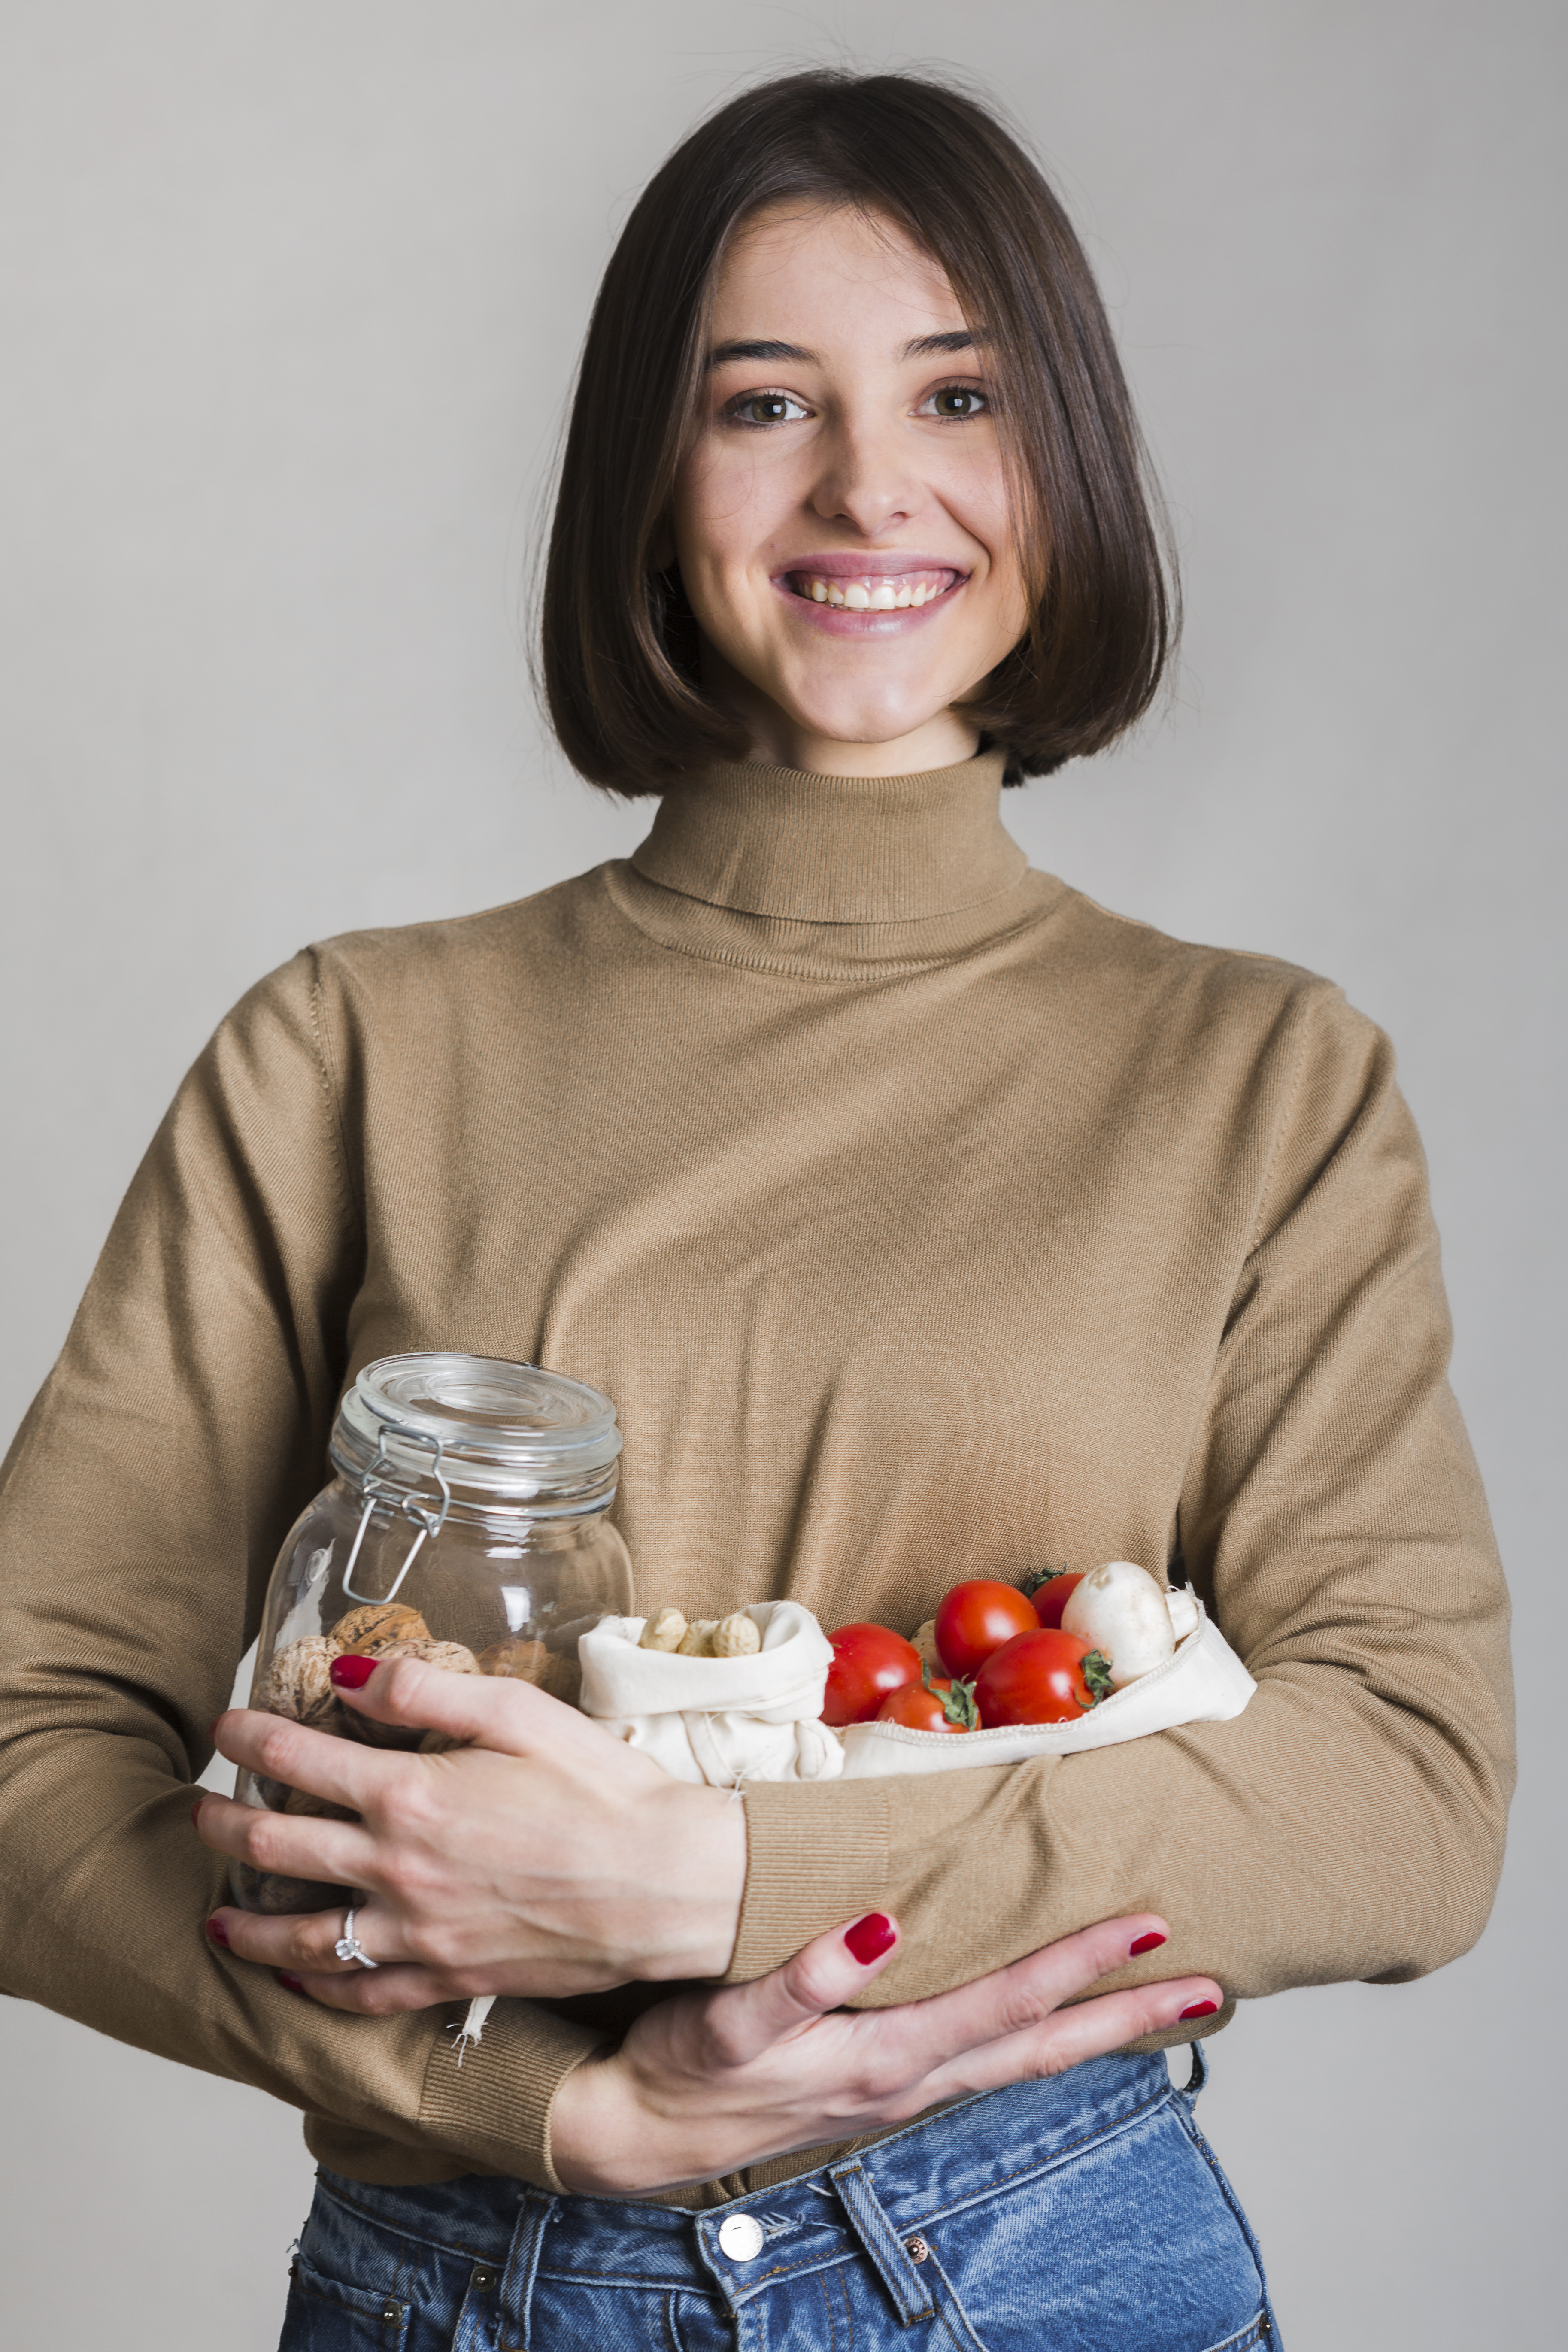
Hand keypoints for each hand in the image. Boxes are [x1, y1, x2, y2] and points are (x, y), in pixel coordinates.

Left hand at [196, 1652, 745, 2000]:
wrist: (667, 1885)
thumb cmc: (605, 1790)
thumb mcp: (522, 1711)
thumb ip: (430, 1689)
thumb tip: (352, 1675)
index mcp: (413, 1795)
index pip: (301, 1761)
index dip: (252, 1738)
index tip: (227, 1726)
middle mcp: (399, 1869)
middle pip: (280, 1849)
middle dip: (226, 1827)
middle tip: (200, 1812)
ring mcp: (419, 1933)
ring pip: (303, 1936)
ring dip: (247, 1926)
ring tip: (215, 1916)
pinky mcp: (449, 1978)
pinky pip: (363, 1992)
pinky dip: (318, 1988)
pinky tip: (297, 1979)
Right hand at [550, 1908, 1221, 2194]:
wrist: (640, 2134)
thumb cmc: (683, 2069)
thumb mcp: (731, 2022)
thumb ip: (802, 1977)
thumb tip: (880, 1930)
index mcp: (889, 2058)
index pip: (1008, 2004)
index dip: (1079, 1965)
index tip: (1149, 1932)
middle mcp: (911, 2082)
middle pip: (1043, 2046)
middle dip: (1129, 2017)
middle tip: (1211, 1989)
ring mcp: (899, 2091)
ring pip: (1022, 2060)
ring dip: (1094, 2032)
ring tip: (1159, 2006)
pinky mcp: (878, 2085)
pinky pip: (984, 2060)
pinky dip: (1036, 2039)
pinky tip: (1048, 2023)